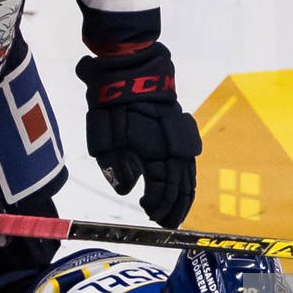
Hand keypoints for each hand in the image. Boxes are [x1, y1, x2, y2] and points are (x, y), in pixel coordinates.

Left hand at [77, 46, 201, 228]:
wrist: (131, 69)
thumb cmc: (112, 104)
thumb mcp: (103, 138)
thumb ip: (115, 168)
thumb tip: (127, 188)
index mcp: (155, 153)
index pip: (162, 189)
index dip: (156, 205)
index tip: (147, 213)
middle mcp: (173, 149)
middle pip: (180, 187)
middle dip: (173, 208)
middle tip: (164, 223)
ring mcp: (179, 138)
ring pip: (188, 175)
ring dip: (183, 196)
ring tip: (176, 213)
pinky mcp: (180, 130)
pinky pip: (189, 162)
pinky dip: (187, 179)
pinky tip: (182, 187)